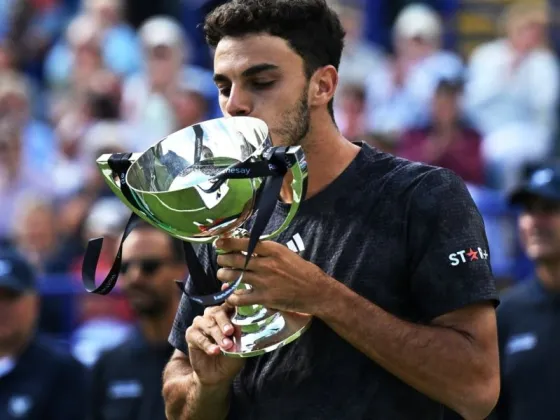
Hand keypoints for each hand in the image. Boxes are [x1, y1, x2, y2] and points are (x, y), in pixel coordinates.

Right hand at [185, 297, 244, 386]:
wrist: (218, 375)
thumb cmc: (232, 357)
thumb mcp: (241, 346)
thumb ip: (241, 334)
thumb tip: (243, 325)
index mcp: (226, 313)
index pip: (229, 302)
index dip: (230, 296)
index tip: (230, 293)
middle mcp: (212, 315)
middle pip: (217, 312)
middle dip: (224, 322)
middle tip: (230, 331)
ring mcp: (200, 323)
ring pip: (208, 324)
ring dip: (218, 335)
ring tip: (227, 346)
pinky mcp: (191, 334)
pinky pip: (198, 337)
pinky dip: (208, 345)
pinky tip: (215, 351)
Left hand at [215, 237, 331, 314]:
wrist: (316, 290)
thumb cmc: (302, 271)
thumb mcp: (285, 254)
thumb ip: (266, 252)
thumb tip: (246, 249)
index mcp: (272, 250)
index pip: (244, 243)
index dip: (228, 243)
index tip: (218, 243)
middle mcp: (266, 264)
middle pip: (235, 260)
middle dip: (223, 260)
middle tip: (221, 261)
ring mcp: (264, 281)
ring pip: (234, 277)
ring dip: (224, 275)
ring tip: (223, 275)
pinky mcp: (264, 298)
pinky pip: (240, 297)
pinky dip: (232, 296)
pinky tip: (231, 295)